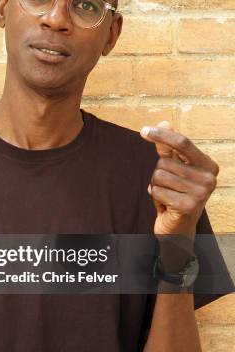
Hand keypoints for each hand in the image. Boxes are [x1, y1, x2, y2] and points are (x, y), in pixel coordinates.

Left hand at [140, 120, 218, 241]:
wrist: (178, 228)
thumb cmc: (176, 194)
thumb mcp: (174, 169)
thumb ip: (168, 148)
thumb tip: (164, 123)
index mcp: (208, 165)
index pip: (182, 142)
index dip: (162, 135)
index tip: (143, 130)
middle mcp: (209, 178)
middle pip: (165, 161)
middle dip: (158, 173)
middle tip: (168, 188)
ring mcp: (200, 193)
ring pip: (159, 175)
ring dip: (156, 186)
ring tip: (167, 196)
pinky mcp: (188, 206)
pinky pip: (157, 191)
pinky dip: (155, 197)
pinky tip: (165, 205)